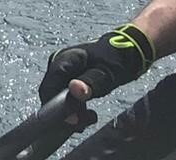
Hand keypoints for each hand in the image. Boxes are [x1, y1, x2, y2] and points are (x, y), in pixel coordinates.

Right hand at [38, 23, 156, 116]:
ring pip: (57, 99)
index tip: (71, 119)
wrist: (126, 53)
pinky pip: (65, 98)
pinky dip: (75, 109)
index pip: (49, 87)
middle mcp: (58, 64)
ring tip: (89, 118)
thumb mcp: (105, 73)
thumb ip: (89, 83)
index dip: (56, 106)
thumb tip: (73, 90)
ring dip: (71, 113)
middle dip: (65, 112)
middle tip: (83, 122)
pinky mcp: (68, 79)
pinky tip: (87, 114)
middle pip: (51, 95)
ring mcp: (63, 72)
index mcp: (64, 58)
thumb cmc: (115, 59)